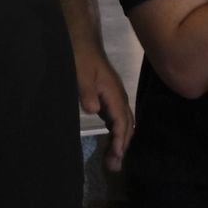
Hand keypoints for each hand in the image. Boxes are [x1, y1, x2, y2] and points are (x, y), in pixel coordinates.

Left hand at [77, 53, 132, 171]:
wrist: (83, 41)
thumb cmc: (81, 57)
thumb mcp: (81, 73)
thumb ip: (86, 91)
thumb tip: (94, 110)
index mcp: (113, 93)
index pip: (121, 120)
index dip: (120, 139)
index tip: (117, 156)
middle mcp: (118, 97)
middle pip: (126, 125)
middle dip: (123, 146)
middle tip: (115, 166)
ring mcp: (114, 97)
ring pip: (123, 123)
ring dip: (120, 141)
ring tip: (114, 160)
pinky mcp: (108, 97)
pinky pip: (117, 118)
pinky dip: (116, 132)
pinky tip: (112, 141)